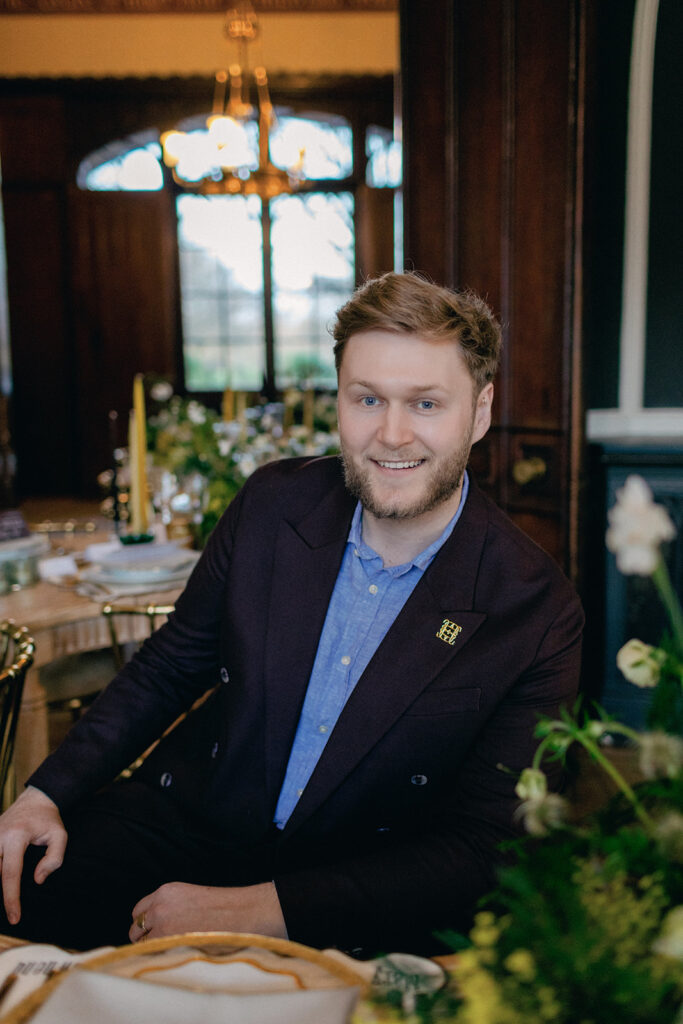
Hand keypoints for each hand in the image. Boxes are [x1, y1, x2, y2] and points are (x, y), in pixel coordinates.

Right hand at [0, 786, 66, 924]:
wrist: (34, 800)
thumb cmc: (48, 819)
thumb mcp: (60, 835)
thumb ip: (53, 859)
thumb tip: (37, 880)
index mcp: (16, 836)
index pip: (10, 873)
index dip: (11, 898)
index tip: (14, 917)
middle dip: (2, 894)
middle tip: (11, 916)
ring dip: (0, 883)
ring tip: (7, 903)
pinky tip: (2, 886)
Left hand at [129, 881, 286, 942]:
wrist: (240, 913)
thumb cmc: (221, 908)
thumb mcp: (191, 897)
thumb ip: (171, 907)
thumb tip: (156, 926)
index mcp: (165, 892)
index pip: (140, 910)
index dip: (145, 922)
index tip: (152, 930)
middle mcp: (159, 907)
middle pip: (135, 928)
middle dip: (144, 937)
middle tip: (158, 945)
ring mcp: (162, 926)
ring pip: (142, 944)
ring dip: (150, 949)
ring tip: (169, 952)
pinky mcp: (169, 942)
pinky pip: (152, 955)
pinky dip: (158, 958)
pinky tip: (172, 957)